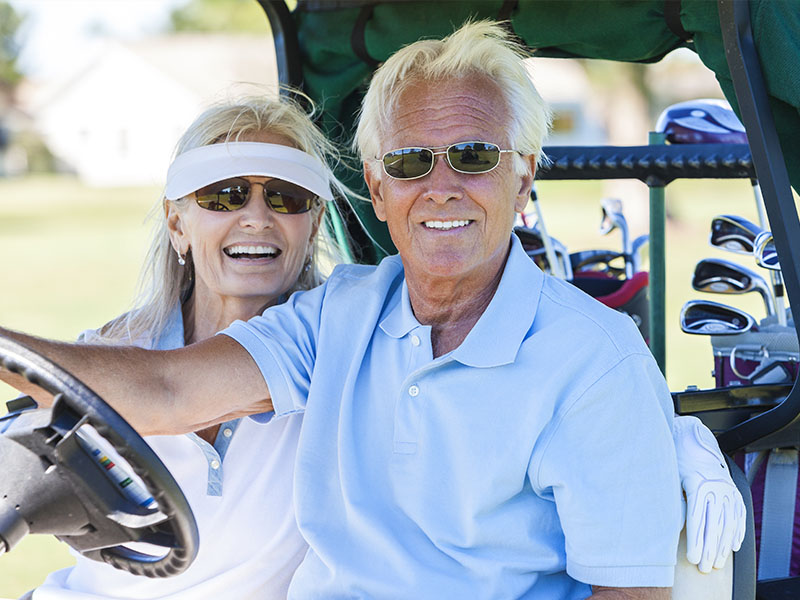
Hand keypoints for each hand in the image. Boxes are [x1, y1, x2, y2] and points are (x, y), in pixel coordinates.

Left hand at [673, 415, 745, 572]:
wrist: (694, 439)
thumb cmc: (675, 458)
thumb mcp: (668, 475)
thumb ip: (670, 497)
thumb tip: (664, 521)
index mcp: (697, 485)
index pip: (697, 520)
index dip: (695, 541)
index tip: (691, 558)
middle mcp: (716, 488)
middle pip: (713, 526)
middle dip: (708, 550)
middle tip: (703, 567)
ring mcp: (728, 491)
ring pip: (728, 524)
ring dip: (722, 546)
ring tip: (716, 563)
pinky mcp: (735, 492)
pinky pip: (739, 516)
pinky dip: (736, 532)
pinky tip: (732, 547)